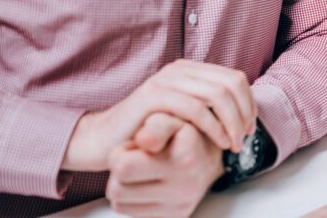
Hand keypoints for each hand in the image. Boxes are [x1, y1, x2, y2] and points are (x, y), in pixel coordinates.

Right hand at [62, 60, 256, 170]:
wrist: (104, 139)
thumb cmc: (149, 131)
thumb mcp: (184, 113)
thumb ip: (208, 105)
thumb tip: (246, 113)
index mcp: (190, 69)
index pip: (234, 78)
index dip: (249, 103)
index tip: (250, 128)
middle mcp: (179, 69)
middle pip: (231, 84)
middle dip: (245, 113)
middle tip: (246, 138)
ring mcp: (166, 80)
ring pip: (218, 95)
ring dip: (233, 122)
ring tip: (235, 144)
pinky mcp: (154, 96)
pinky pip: (196, 109)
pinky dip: (215, 127)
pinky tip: (220, 143)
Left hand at [106, 120, 222, 217]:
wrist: (209, 159)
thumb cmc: (183, 135)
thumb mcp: (174, 119)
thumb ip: (157, 124)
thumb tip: (144, 140)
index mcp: (184, 156)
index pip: (124, 166)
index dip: (121, 151)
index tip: (137, 143)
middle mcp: (186, 184)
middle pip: (117, 186)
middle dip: (119, 168)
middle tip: (134, 156)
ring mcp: (179, 204)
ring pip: (120, 201)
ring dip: (123, 184)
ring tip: (141, 170)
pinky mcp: (174, 217)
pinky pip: (131, 213)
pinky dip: (132, 198)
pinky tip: (146, 185)